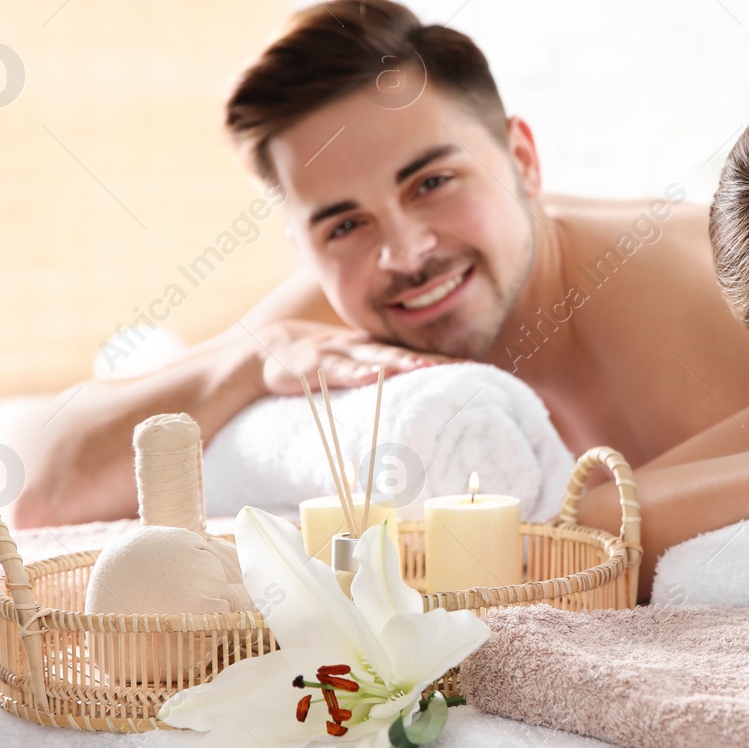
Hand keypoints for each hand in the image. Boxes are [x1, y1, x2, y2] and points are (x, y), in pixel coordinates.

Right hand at [249, 319, 454, 394]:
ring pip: (376, 358)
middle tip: (468, 370)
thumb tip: (414, 398)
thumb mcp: (353, 368)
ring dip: (401, 363)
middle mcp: (363, 349)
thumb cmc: (319, 362)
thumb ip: (381, 379)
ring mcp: (339, 355)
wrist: (267, 349)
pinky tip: (372, 377)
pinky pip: (337, 368)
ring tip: (426, 368)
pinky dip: (355, 371)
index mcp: (374, 352)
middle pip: (405, 355)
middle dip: (436, 362)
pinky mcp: (314, 365)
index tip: (481, 371)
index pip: (417, 357)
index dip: (447, 363)